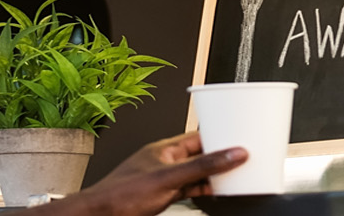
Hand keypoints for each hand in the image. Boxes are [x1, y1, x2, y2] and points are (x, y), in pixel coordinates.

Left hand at [27, 132, 246, 215]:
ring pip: (197, 173)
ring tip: (235, 176)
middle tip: (243, 158)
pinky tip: (215, 192)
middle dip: (221, 157)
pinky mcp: (163, 194)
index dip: (221, 136)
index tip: (241, 140)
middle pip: (201, 155)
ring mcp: (165, 178)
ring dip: (214, 175)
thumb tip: (232, 154)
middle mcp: (165, 160)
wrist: (101, 214)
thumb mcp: (169, 178)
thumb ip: (202, 167)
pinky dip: (204, 189)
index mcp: (165, 148)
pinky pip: (190, 188)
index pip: (199, 137)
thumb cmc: (121, 193)